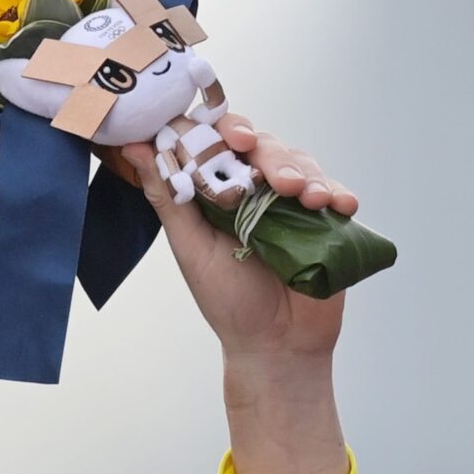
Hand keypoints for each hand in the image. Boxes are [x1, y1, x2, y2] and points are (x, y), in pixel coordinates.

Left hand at [117, 117, 355, 364]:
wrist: (276, 346)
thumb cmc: (228, 302)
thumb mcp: (192, 250)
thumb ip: (168, 199)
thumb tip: (134, 149)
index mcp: (217, 191)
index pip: (216, 140)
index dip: (219, 128)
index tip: (225, 137)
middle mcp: (254, 189)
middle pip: (261, 145)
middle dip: (267, 154)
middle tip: (272, 178)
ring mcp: (291, 201)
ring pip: (299, 161)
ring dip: (303, 173)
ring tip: (305, 197)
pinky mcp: (323, 216)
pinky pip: (333, 190)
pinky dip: (336, 192)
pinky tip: (338, 204)